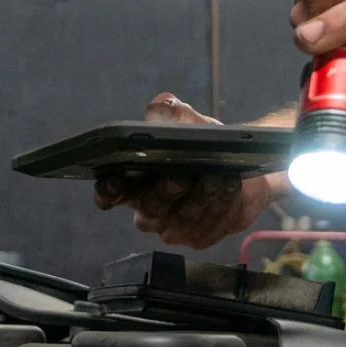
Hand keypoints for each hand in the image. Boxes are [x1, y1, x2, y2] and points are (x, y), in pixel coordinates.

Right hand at [92, 93, 281, 249]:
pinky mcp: (201, 235)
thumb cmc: (197, 143)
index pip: (109, 194)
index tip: (114, 180)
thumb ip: (167, 111)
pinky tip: (230, 185)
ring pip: (183, 218)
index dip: (108, 191)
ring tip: (215, 176)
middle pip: (149, 210)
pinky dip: (221, 203)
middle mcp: (149, 210)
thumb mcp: (183, 120)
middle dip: (165, 193)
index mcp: (132, 184)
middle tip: (180, 176)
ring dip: (200, 197)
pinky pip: (209, 224)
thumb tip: (158, 112)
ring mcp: (175, 226)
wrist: (237, 161)